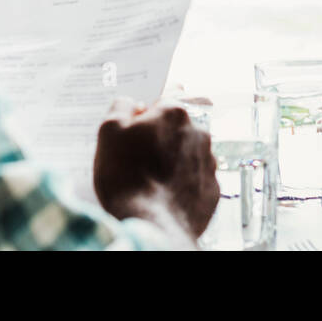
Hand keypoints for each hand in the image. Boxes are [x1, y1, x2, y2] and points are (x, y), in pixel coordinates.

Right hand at [93, 97, 219, 239]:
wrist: (152, 227)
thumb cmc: (127, 178)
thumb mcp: (109, 131)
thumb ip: (121, 107)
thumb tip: (132, 104)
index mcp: (175, 113)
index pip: (172, 92)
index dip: (155, 104)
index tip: (144, 115)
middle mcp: (198, 133)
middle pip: (182, 124)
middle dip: (165, 133)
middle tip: (142, 150)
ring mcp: (209, 162)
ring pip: (191, 150)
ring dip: (175, 157)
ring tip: (150, 177)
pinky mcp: (212, 190)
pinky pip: (196, 177)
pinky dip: (183, 181)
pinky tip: (163, 192)